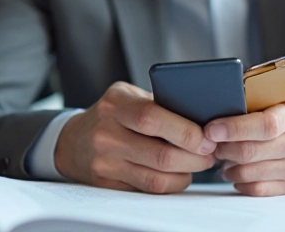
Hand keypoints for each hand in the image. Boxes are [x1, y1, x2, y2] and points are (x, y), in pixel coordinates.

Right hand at [54, 81, 216, 192]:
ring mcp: (105, 162)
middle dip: (194, 157)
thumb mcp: (129, 95)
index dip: (185, 131)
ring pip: (156, 178)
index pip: (152, 118)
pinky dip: (171, 183)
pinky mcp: (107, 183)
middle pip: (160, 154)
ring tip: (198, 163)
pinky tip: (179, 173)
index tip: (207, 137)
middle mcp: (106, 133)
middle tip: (210, 153)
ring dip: (186, 174)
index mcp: (115, 104)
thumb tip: (202, 117)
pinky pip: (148, 189)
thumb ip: (159, 102)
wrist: (74, 140)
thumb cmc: (112, 114)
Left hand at [206, 103, 284, 195]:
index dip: (235, 128)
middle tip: (212, 144)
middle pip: (251, 151)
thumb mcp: (276, 107)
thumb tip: (215, 116)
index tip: (212, 130)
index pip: (265, 124)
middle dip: (224, 148)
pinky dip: (239, 181)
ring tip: (223, 157)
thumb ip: (251, 108)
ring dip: (228, 166)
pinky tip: (235, 172)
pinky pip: (255, 189)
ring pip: (249, 172)